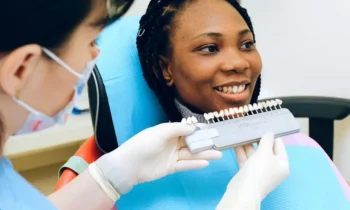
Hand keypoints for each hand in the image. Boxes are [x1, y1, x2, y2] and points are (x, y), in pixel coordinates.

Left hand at [95, 122, 222, 193]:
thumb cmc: (143, 144)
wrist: (129, 165)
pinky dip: (195, 164)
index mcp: (168, 131)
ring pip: (191, 154)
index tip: (211, 128)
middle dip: (205, 142)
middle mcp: (172, 142)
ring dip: (204, 154)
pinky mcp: (171, 167)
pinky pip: (186, 165)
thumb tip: (193, 127)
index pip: (186, 129)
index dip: (198, 129)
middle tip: (220, 142)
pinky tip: (206, 163)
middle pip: (191, 142)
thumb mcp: (160, 132)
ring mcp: (172, 155)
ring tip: (219, 154)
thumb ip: (177, 129)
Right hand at [234, 132, 289, 198]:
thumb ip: (267, 140)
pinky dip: (241, 151)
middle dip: (258, 139)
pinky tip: (235, 142)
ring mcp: (259, 170)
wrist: (244, 190)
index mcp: (282, 164)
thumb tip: (269, 133)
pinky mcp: (248, 172)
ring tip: (242, 132)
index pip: (279, 145)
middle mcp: (272, 167)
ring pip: (254, 154)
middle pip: (266, 149)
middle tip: (252, 126)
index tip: (265, 124)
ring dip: (248, 144)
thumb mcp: (265, 152)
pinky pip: (246, 159)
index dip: (272, 135)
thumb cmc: (259, 170)